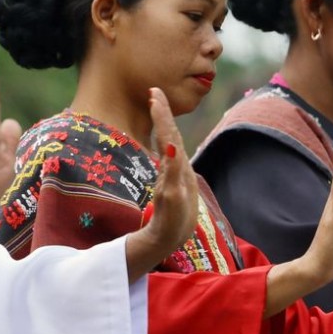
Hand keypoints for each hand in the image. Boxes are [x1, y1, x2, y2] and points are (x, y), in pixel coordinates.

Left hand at [136, 88, 199, 260]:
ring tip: (158, 108)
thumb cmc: (170, 215)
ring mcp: (177, 184)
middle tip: (155, 92)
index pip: (169, 135)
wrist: (168, 241)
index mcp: (175, 167)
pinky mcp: (173, 199)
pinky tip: (170, 147)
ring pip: (172, 151)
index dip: (163, 114)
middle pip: (171, 138)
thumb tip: (169, 147)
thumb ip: (169, 167)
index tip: (154, 92)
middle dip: (163, 115)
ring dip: (166, 129)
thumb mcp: (168, 186)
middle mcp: (178, 172)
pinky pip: (172, 177)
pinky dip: (173, 161)